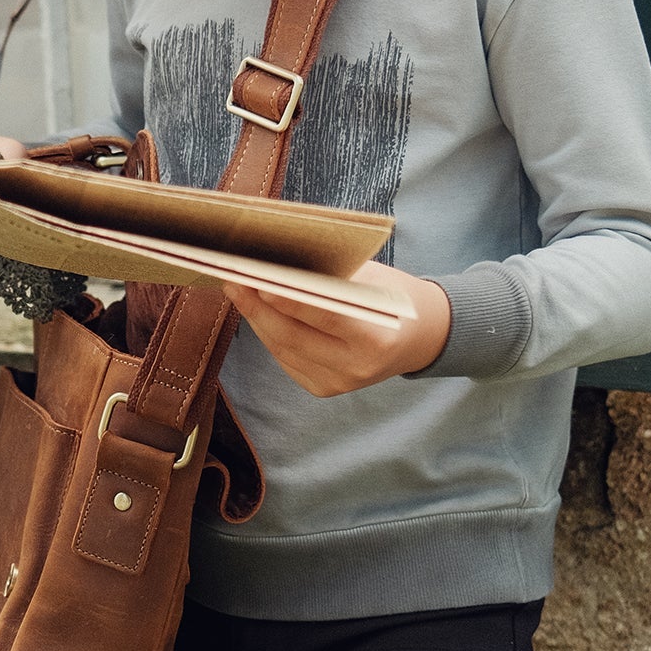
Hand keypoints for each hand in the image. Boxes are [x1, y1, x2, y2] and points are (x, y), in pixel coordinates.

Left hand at [222, 263, 452, 395]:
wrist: (417, 338)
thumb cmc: (392, 298)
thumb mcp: (373, 279)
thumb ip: (332, 276)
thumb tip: (279, 262)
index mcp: (376, 338)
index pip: (325, 317)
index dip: (288, 300)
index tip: (258, 280)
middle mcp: (356, 368)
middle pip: (293, 336)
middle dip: (258, 307)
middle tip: (234, 278)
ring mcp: (338, 383)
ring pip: (283, 349)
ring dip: (257, 318)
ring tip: (237, 289)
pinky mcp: (324, 388)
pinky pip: (286, 358)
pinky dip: (269, 333)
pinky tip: (256, 311)